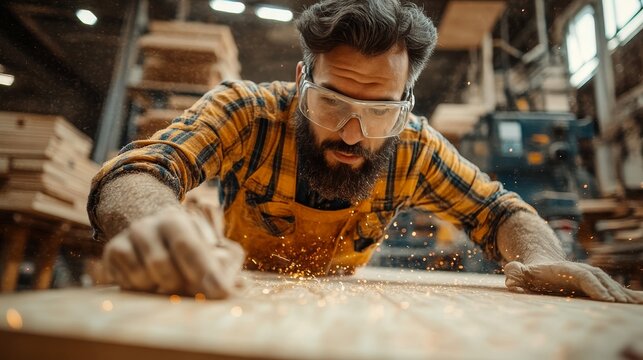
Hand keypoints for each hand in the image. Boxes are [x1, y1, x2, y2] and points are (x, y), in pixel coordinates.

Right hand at [102, 207, 244, 298]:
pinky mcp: (112, 252)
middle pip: (164, 267)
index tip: (221, 294)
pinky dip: (143, 289)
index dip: (206, 272)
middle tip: (194, 292)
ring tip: (170, 282)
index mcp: (177, 220)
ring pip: (145, 278)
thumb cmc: (189, 246)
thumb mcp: (211, 247)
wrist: (150, 231)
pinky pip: (128, 282)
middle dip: (182, 285)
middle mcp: (149, 224)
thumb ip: (226, 263)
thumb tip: (237, 289)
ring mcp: (128, 238)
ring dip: (161, 288)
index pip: (190, 247)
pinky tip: (151, 281)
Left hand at [504, 260, 642, 302]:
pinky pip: (616, 290)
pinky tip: (642, 302)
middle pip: (601, 280)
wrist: (543, 266)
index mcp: (567, 270)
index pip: (584, 276)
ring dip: (624, 295)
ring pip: (611, 285)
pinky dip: (631, 296)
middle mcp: (583, 271)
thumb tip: (511, 270)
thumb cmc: (531, 273)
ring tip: (635, 306)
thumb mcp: (521, 271)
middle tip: (622, 306)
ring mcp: (592, 277)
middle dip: (612, 292)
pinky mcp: (598, 285)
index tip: (605, 299)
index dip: (594, 286)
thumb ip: (516, 270)